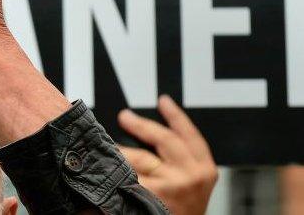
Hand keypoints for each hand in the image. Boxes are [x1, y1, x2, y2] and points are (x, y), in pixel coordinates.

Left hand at [117, 95, 217, 214]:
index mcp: (204, 170)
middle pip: (160, 139)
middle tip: (125, 116)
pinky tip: (100, 165)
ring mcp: (167, 187)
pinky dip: (112, 169)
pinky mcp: (145, 196)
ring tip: (105, 143)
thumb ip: (180, 164)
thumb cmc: (181, 213)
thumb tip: (149, 136)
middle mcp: (188, 176)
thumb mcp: (194, 188)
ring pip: (137, 157)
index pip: (188, 135)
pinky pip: (124, 175)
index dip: (175, 116)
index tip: (164, 101)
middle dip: (141, 125)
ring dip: (120, 149)